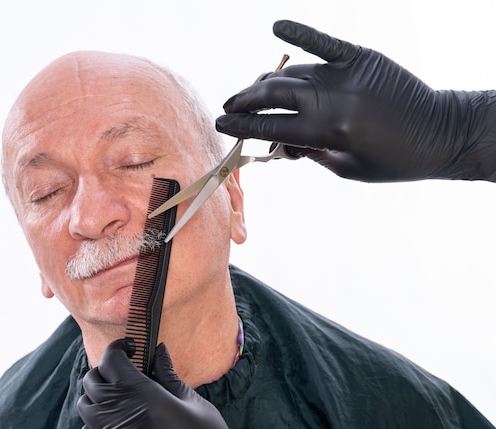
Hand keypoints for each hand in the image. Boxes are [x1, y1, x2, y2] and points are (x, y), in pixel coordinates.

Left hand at [77, 339, 257, 428]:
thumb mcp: (194, 403)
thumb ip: (169, 375)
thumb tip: (159, 351)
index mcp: (143, 394)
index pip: (112, 359)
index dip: (120, 348)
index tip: (132, 347)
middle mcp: (119, 412)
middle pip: (93, 379)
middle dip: (108, 368)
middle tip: (128, 370)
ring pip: (85, 403)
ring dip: (98, 394)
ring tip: (120, 395)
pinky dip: (94, 420)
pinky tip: (114, 420)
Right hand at [216, 20, 495, 181]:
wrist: (440, 134)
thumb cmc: (393, 161)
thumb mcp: (346, 168)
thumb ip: (310, 150)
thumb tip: (280, 138)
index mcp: (330, 131)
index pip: (273, 127)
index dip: (243, 127)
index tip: (221, 124)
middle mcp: (335, 99)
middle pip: (275, 94)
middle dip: (245, 101)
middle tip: (228, 106)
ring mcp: (347, 74)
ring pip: (293, 73)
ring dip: (267, 83)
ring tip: (252, 91)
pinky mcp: (362, 57)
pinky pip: (325, 42)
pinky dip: (301, 33)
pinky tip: (277, 26)